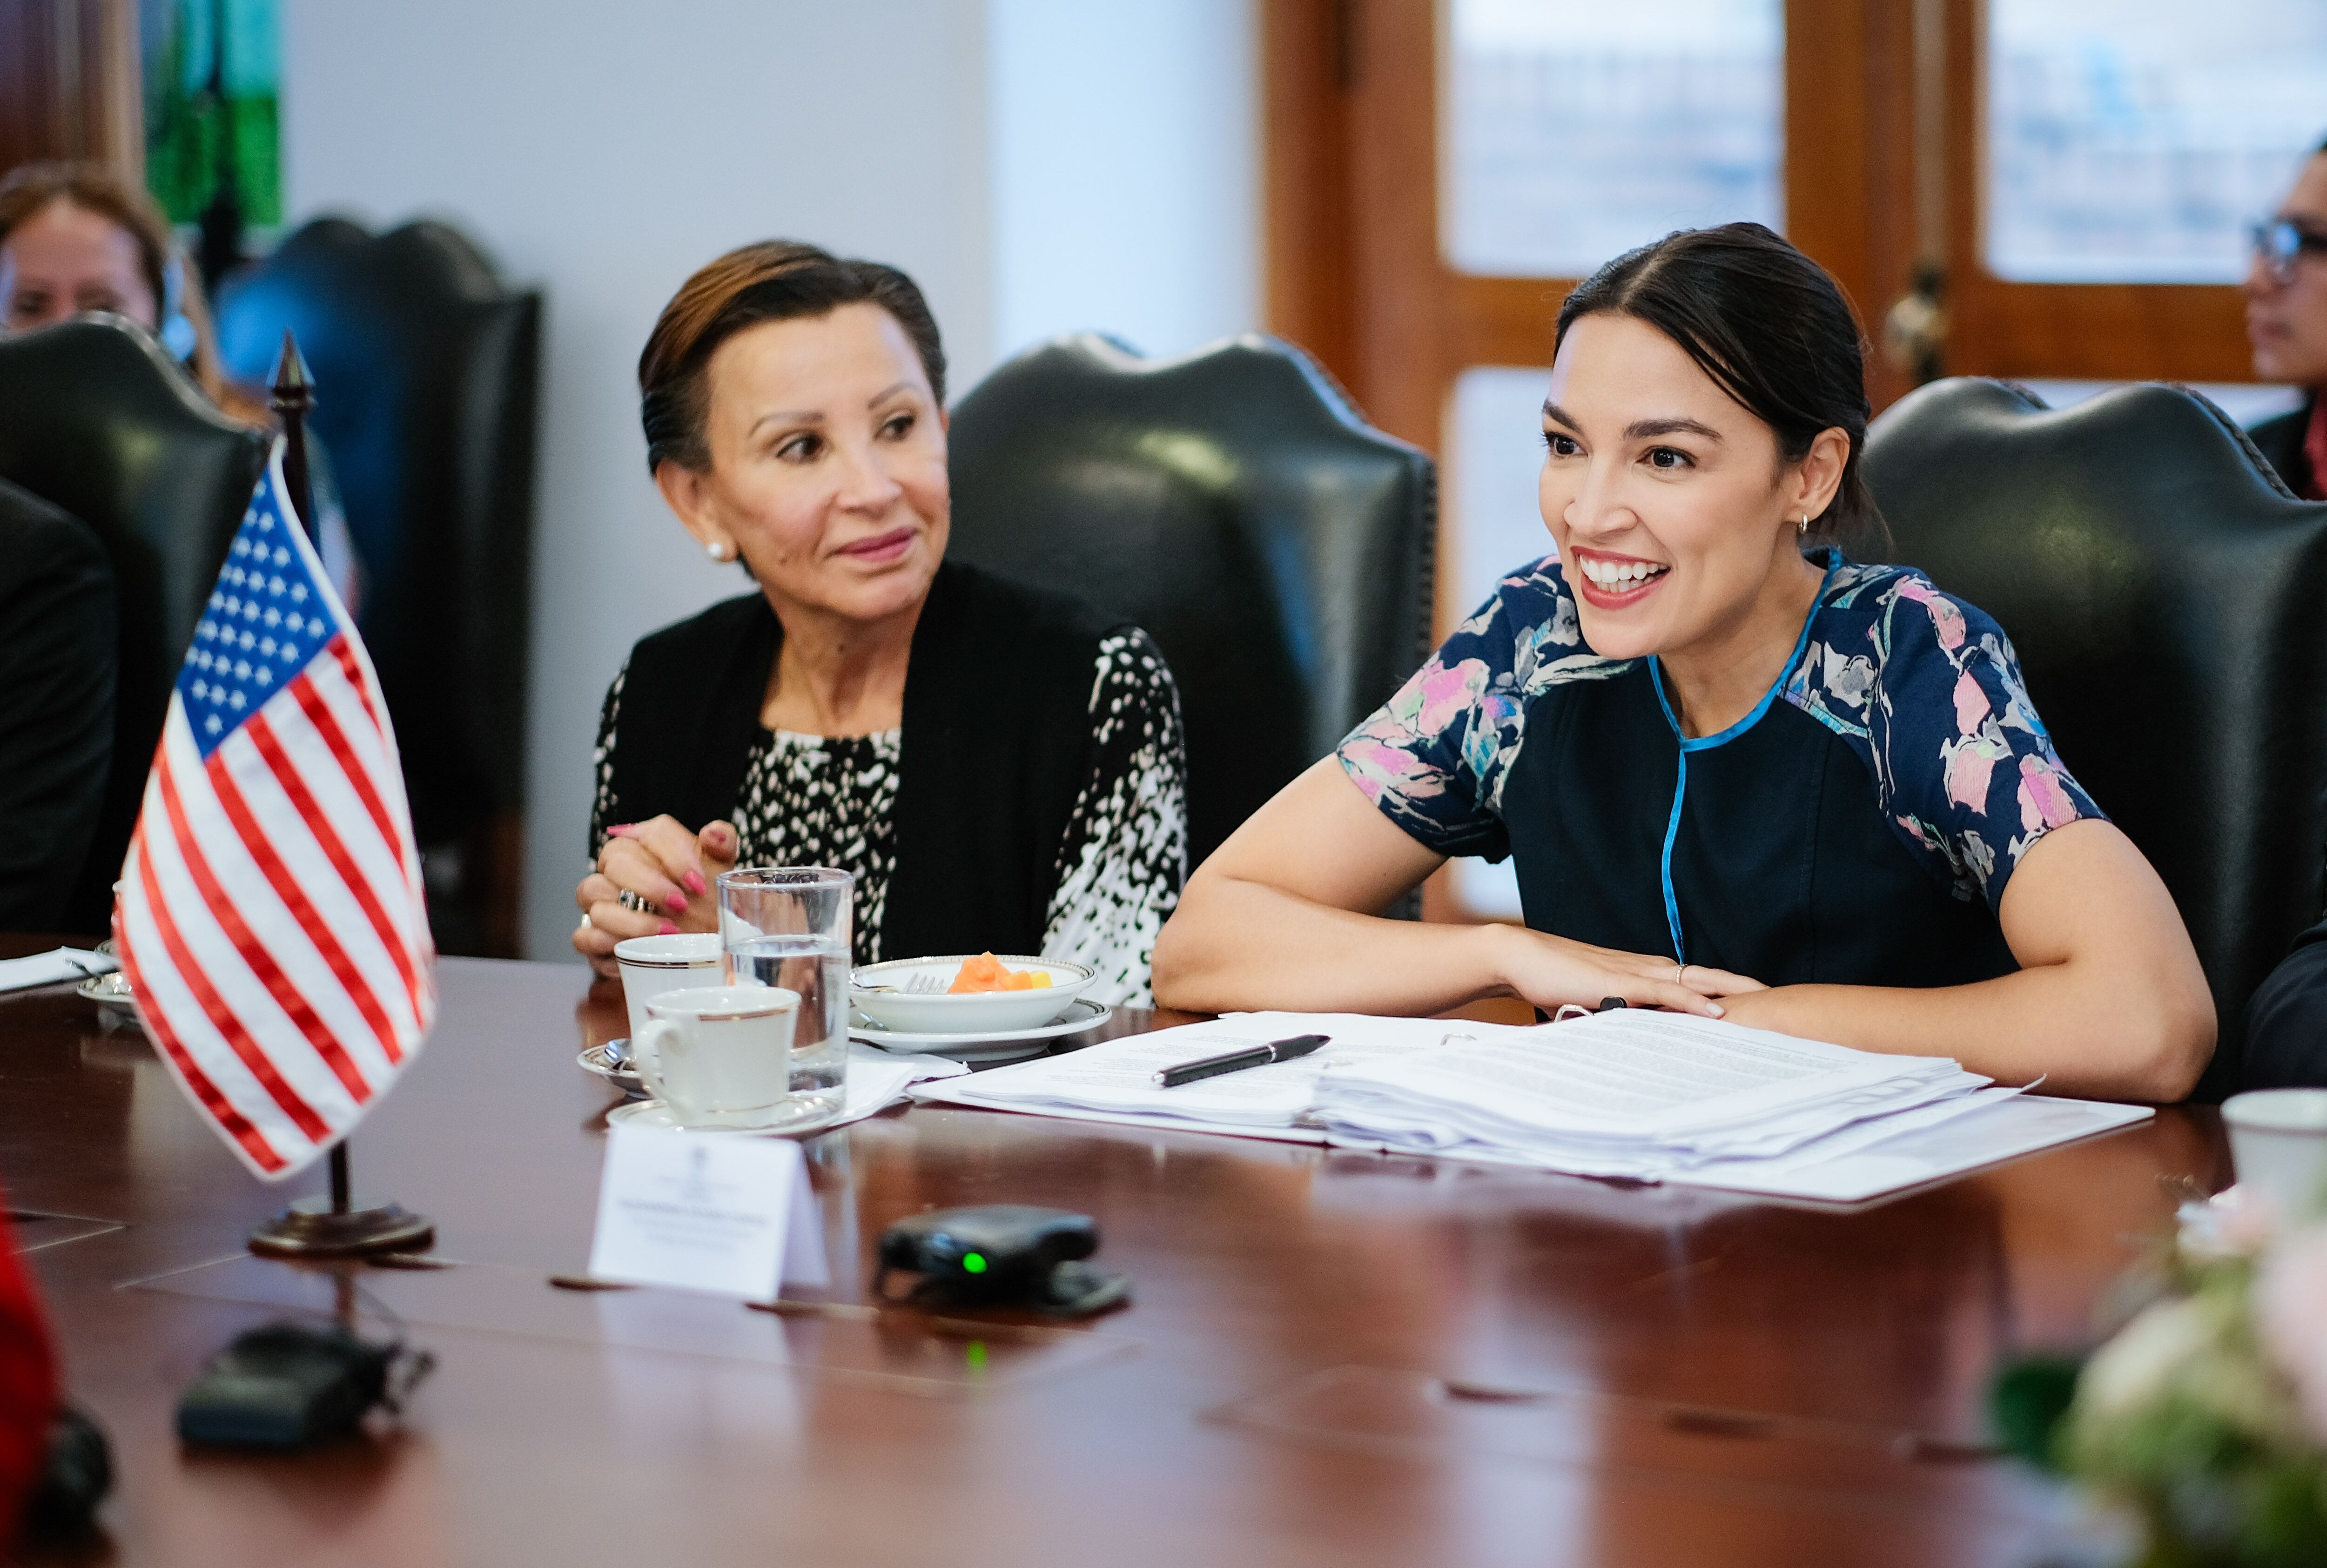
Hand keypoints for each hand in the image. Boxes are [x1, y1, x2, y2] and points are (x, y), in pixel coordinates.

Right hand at [570, 817, 740, 976]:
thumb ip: (722, 844)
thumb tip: (712, 832)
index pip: (652, 832)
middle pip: (616, 858)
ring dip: (632, 916)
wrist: (700, 942)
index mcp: (647, 845)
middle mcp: (616, 868)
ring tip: (667, 932)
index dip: (675, 854)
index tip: (698, 882)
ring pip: (594, 893)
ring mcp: (600, 900)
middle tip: (681, 905)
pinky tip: (637, 950)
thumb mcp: (720, 871)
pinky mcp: (592, 936)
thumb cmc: (705, 901)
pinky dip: (608, 943)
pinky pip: (584, 935)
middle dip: (650, 883)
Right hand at [1488, 925, 1764, 1017]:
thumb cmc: (1555, 980)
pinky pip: (1666, 993)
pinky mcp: (1622, 982)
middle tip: (1784, 1005)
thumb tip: (1633, 1039)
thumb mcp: (1596, 1002)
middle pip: (1710, 977)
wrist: (1523, 958)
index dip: (1730, 991)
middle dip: (1747, 990)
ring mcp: (1638, 973)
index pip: (1698, 981)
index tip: (1760, 1006)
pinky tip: (1716, 1013)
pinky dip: (1694, 1003)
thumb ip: (1619, 1015)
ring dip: (1733, 994)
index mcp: (1646, 972)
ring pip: (1697, 982)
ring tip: (1767, 1008)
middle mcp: (1649, 968)